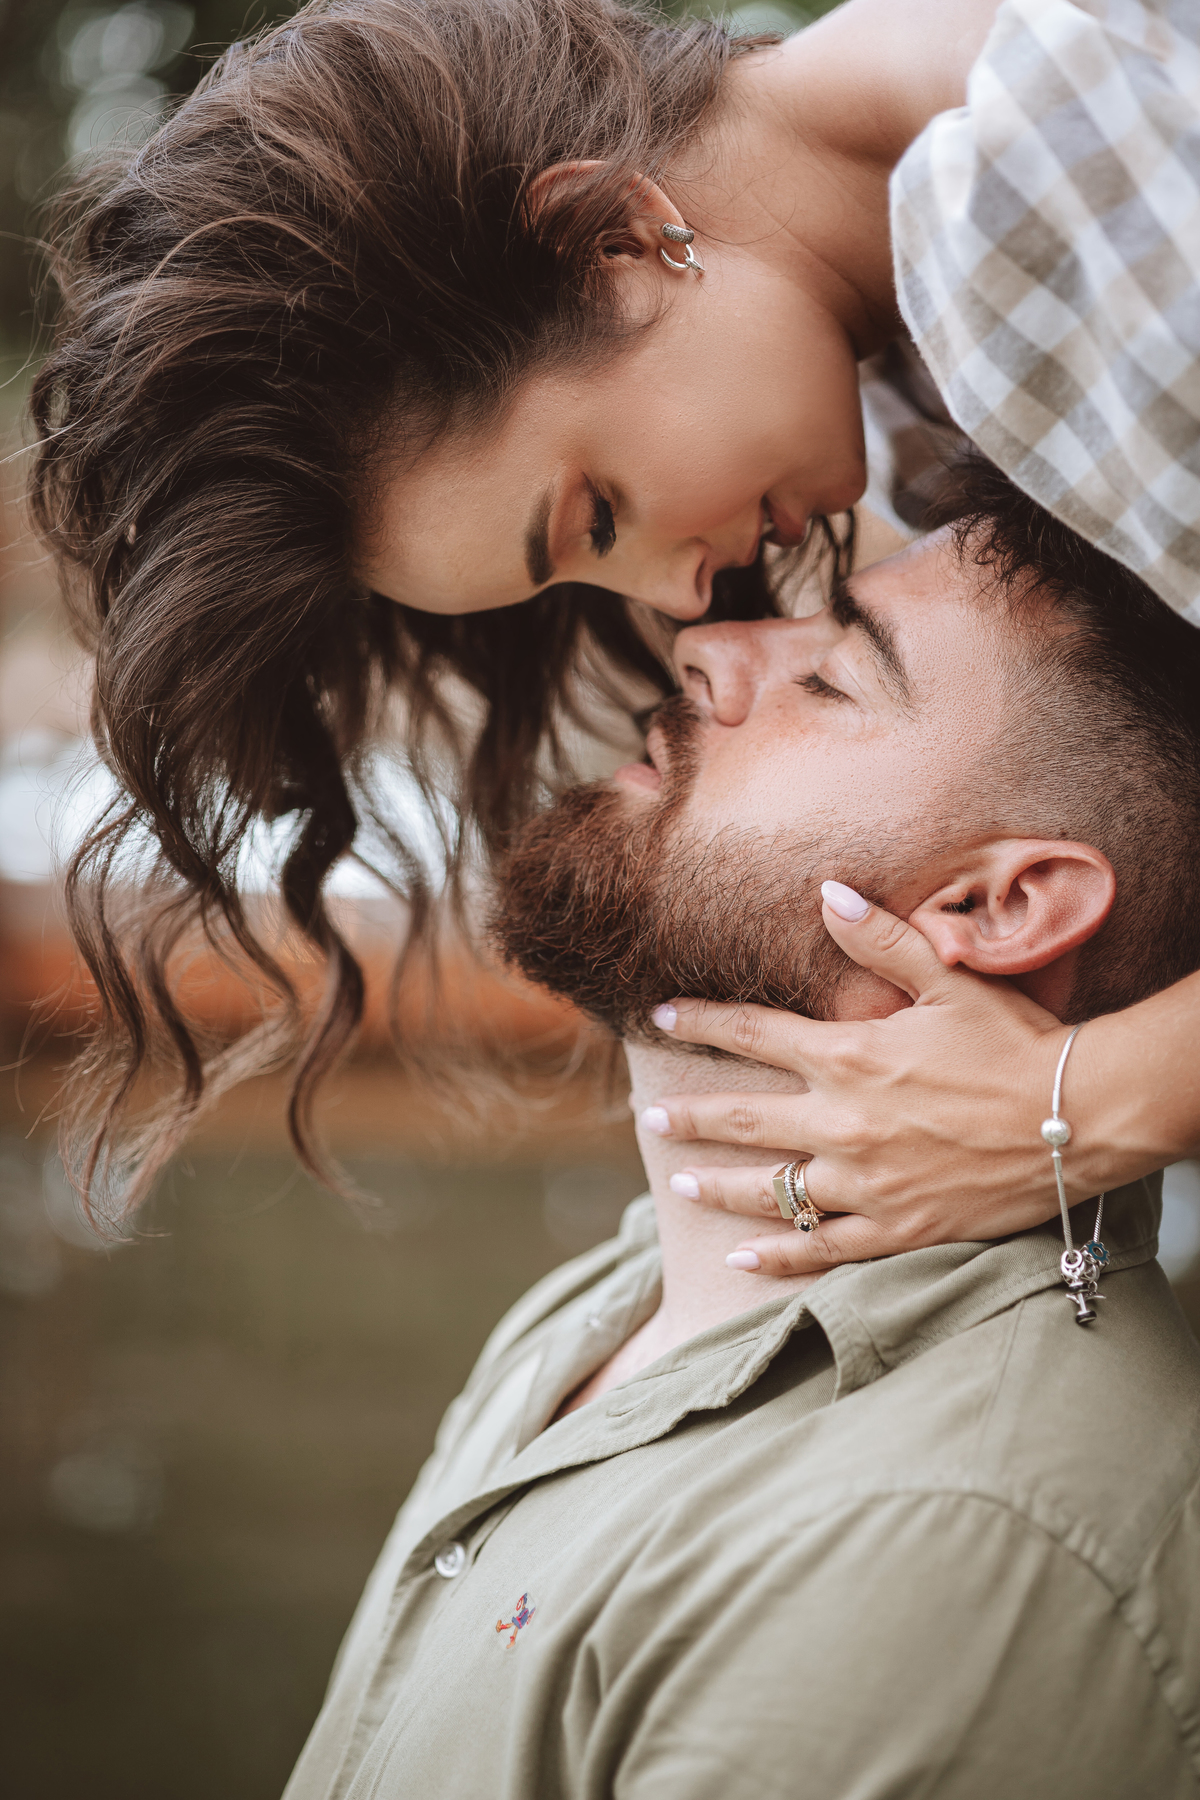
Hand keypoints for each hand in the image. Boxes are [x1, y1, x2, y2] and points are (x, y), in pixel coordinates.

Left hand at [645, 888, 1089, 1276]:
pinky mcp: (895, 1226)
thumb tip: (828, 890)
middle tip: (650, 1120)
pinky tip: (743, 1252)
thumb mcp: (948, 979)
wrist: (1077, 1119)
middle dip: (691, 1117)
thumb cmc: (1016, 1043)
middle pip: (744, 1118)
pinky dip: (779, 1251)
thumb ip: (880, 938)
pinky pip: (820, 1246)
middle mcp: (842, 1122)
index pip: (753, 1033)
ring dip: (720, 1184)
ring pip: (771, 1188)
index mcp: (849, 1055)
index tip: (662, 1015)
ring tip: (682, 1183)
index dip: (703, 1022)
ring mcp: (865, 1181)